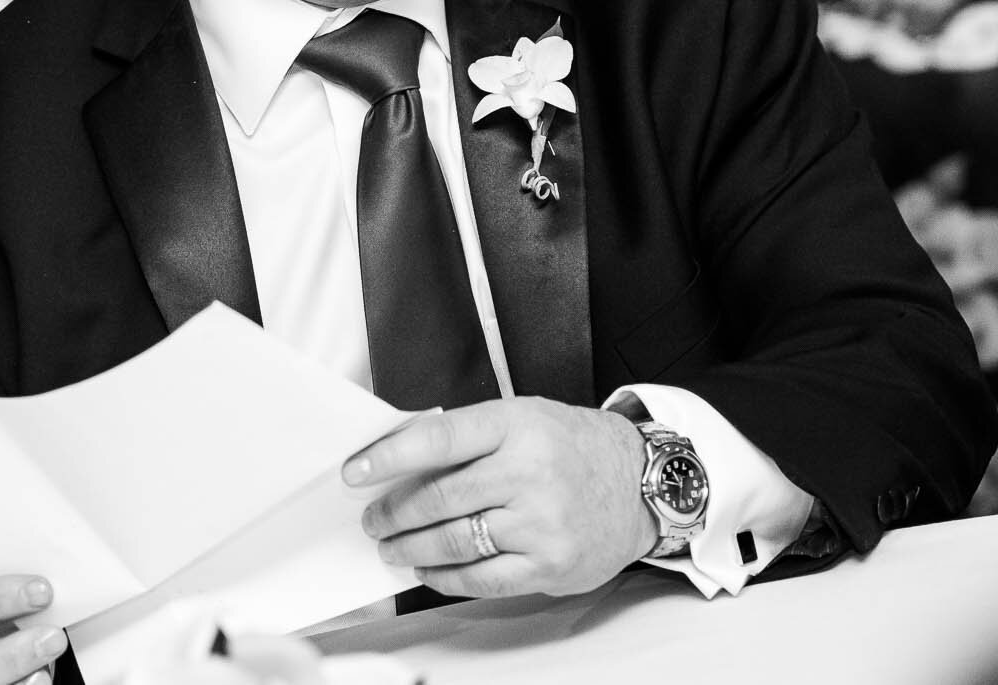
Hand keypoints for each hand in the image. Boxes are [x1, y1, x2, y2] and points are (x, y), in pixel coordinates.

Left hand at [346, 398, 654, 598]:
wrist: (641, 483)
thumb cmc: (573, 446)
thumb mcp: (522, 418)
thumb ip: (467, 436)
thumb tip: (399, 458)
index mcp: (516, 425)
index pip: (438, 438)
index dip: (389, 456)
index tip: (356, 470)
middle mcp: (529, 472)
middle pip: (440, 497)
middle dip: (394, 512)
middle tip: (373, 518)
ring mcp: (542, 522)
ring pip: (455, 540)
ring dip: (411, 547)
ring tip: (392, 546)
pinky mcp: (550, 564)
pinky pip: (483, 578)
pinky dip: (446, 576)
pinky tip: (428, 568)